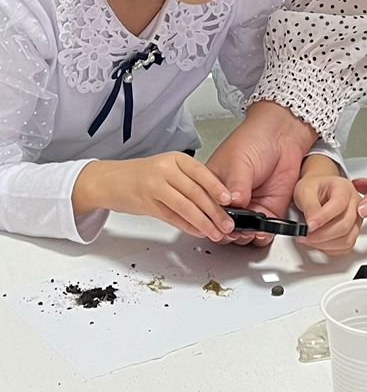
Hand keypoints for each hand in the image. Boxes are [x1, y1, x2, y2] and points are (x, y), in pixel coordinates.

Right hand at [73, 154, 233, 240]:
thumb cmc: (142, 175)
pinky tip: (198, 232)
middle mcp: (165, 170)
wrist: (109, 180)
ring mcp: (154, 186)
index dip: (217, 187)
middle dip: (214, 211)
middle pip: (195, 192)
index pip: (201, 172)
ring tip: (216, 232)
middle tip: (228, 223)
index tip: (230, 200)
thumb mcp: (168, 170)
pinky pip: (172, 217)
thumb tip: (218, 202)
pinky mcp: (147, 203)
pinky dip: (187, 226)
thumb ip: (190, 183)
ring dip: (203, 222)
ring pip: (184, 206)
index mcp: (175, 159)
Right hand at [207, 101, 316, 242]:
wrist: (282, 136)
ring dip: (245, 237)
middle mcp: (230, 201)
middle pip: (223, 227)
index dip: (211, 221)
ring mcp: (249, 207)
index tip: (219, 224)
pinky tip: (263, 231)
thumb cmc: (253, 140)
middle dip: (228, 232)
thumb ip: (236, 186)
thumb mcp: (238, 163)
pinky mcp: (268, 211)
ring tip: (249, 231)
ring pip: (242, 234)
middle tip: (235, 230)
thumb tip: (232, 205)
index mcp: (213, 187)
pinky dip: (263, 237)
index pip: (207, 211)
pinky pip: (263, 232)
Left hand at [294, 164, 360, 256]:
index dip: (323, 218)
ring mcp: (356, 219)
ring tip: (309, 239)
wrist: (318, 191)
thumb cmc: (314, 188)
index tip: (308, 226)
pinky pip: (346, 247)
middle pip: (344, 225)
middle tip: (305, 235)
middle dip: (321, 235)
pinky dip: (330, 249)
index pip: (339, 204)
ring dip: (325, 244)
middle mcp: (355, 204)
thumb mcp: (305, 191)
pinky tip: (318, 243)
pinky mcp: (353, 232)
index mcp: (345, 188)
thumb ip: (309, 205)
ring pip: (347, 239)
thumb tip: (312, 223)